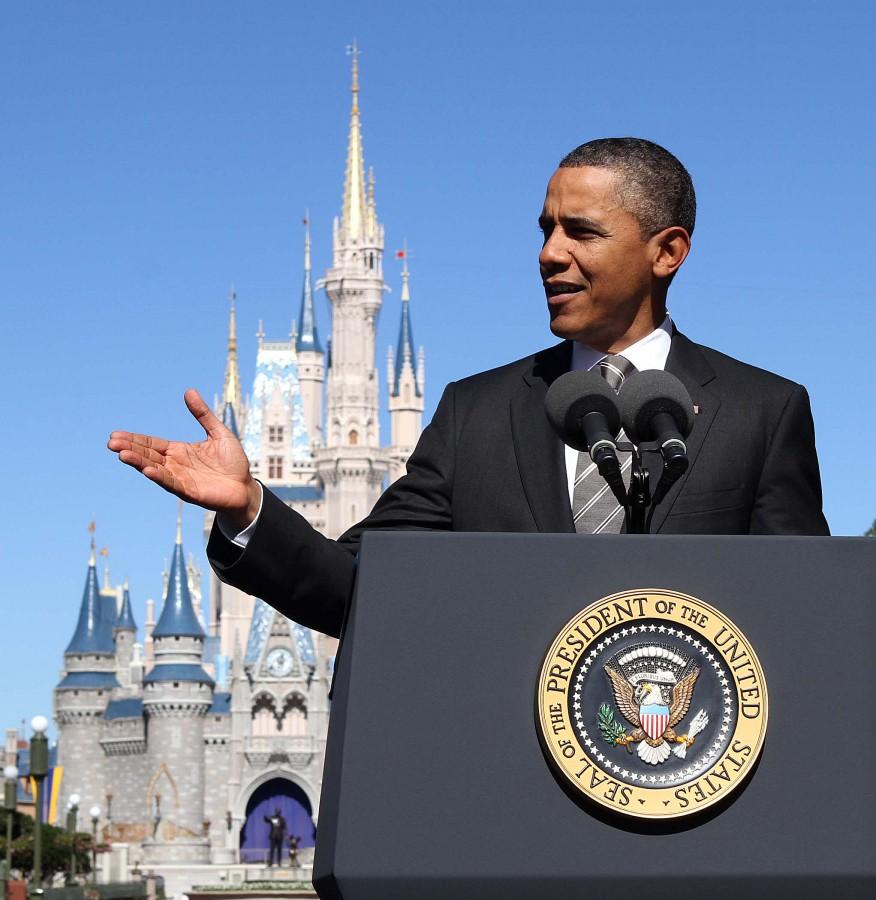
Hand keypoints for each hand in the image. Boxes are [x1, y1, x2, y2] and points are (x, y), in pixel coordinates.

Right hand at [107, 388, 260, 530]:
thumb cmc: (233, 462)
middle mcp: (175, 465)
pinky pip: (172, 483)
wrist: (245, 487)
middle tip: (111, 443)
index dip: (134, 439)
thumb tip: (189, 391)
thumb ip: (203, 415)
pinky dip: (159, 477)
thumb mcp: (218, 433)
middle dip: (130, 449)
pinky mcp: (190, 492)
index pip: (152, 443)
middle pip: (148, 455)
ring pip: (155, 469)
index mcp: (179, 451)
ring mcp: (181, 479)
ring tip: (122, 455)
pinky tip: (147, 470)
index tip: (115, 434)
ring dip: (139, 462)